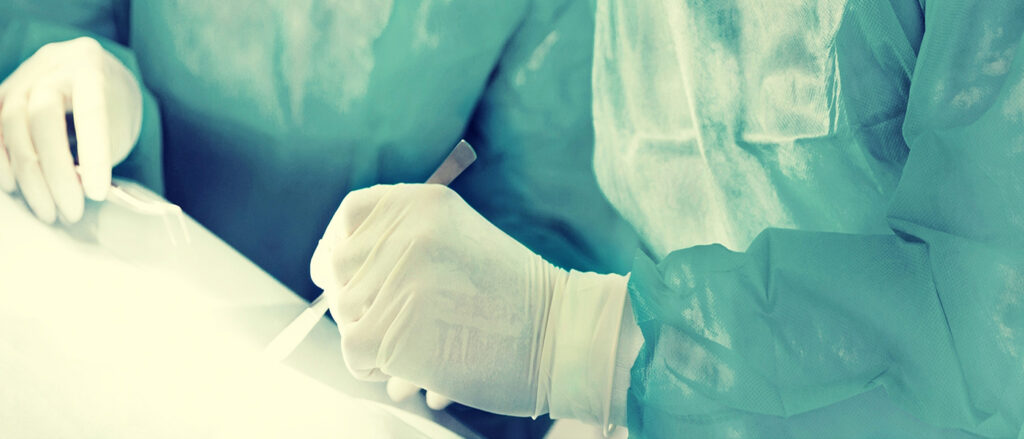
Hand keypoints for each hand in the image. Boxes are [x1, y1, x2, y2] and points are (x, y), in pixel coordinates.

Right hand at [0, 37, 142, 223]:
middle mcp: (53, 64)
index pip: (90, 109)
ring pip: (11, 121)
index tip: (97, 193)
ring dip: (26, 173)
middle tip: (70, 212)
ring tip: (46, 210)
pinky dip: (2, 160)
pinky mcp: (4, 92)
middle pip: (42, 115)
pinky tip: (14, 187)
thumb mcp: (117, 126)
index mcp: (92, 66)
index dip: (93, 154)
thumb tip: (71, 189)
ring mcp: (24, 75)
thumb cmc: (113, 108)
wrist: (97, 77)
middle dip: (54, 171)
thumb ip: (97, 151)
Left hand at [311, 183, 566, 416]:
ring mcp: (399, 280)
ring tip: (420, 343)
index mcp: (421, 203)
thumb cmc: (512, 297)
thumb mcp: (459, 237)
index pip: (348, 219)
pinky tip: (415, 368)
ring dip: (372, 337)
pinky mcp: (394, 330)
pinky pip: (354, 352)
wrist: (561, 338)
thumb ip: (403, 239)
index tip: (341, 277)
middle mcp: (406, 233)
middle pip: (340, 272)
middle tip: (398, 324)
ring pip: (346, 316)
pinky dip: (376, 368)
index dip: (338, 251)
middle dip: (359, 304)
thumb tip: (329, 273)